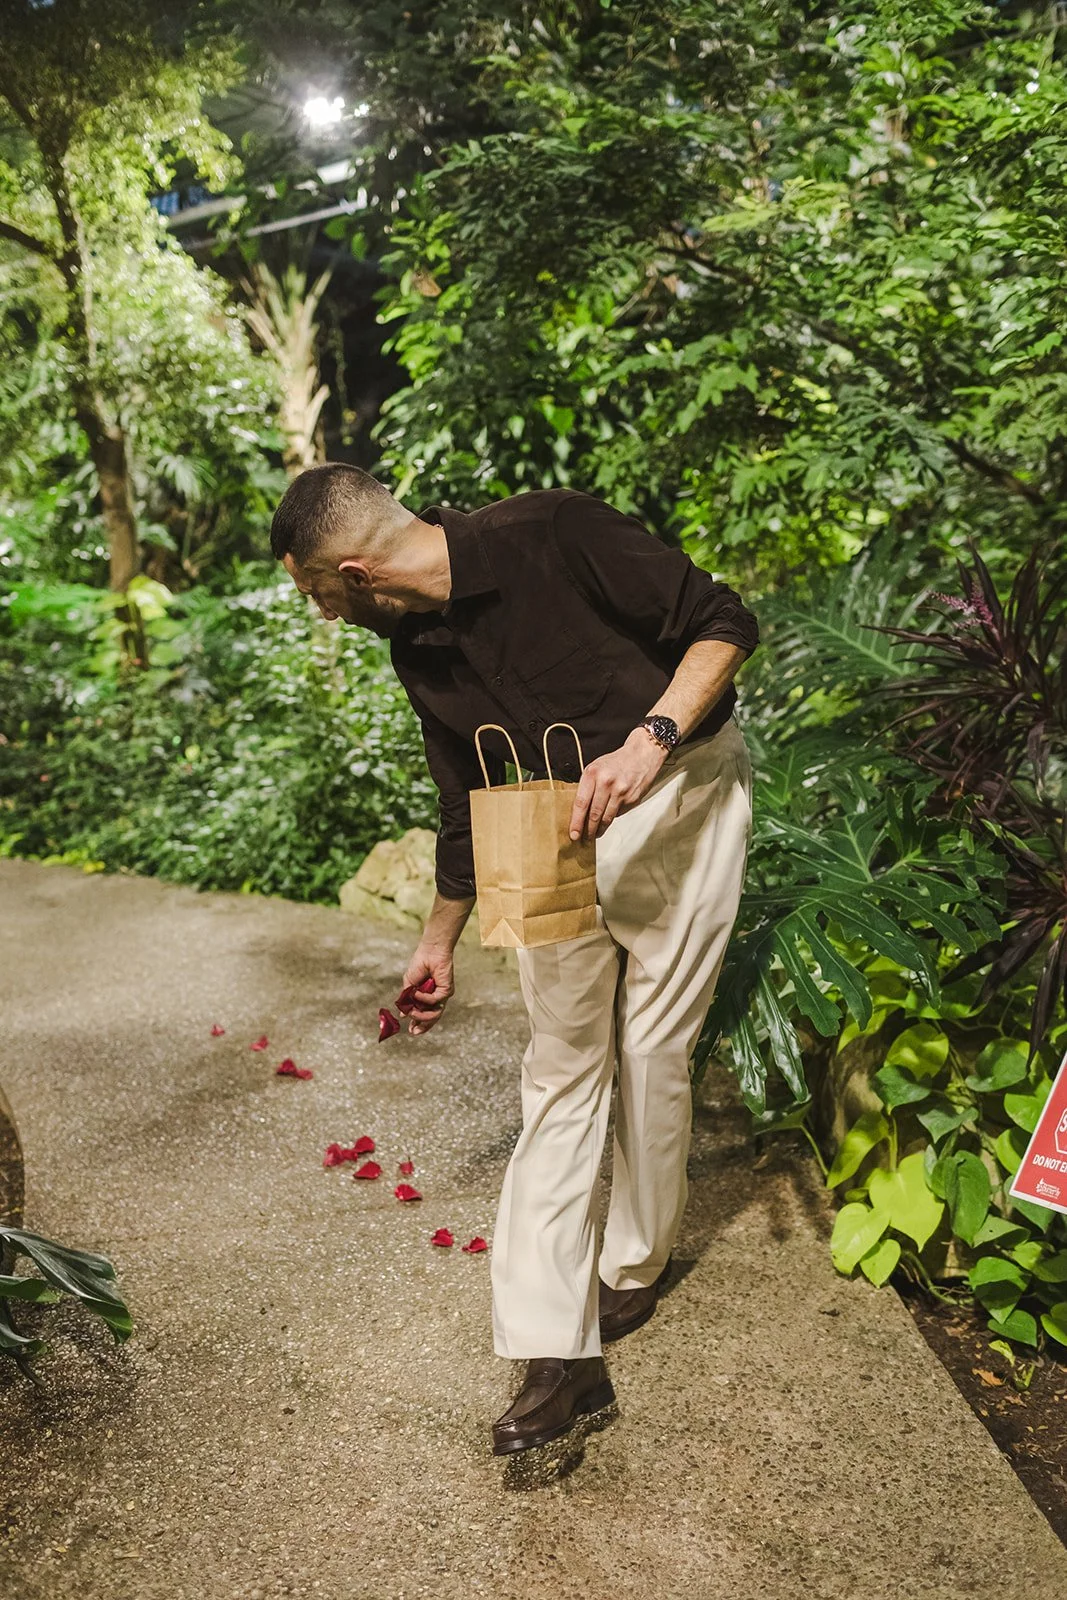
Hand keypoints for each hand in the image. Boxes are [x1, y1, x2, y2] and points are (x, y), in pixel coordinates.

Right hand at [400, 943, 454, 1035]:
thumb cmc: (419, 965)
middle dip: (422, 1026)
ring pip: (435, 1013)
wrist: (430, 952)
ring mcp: (442, 995)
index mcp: (426, 997)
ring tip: (412, 1012)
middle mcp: (436, 998)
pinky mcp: (447, 990)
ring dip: (421, 1015)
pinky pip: (435, 1000)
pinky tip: (416, 993)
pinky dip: (424, 999)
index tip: (410, 1031)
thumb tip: (402, 1014)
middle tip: (413, 1031)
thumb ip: (407, 1000)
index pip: (424, 1014)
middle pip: (432, 1017)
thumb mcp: (409, 985)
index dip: (418, 1023)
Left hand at [569, 728, 667, 842]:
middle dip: (587, 830)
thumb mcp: (596, 767)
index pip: (581, 802)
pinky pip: (619, 813)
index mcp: (592, 773)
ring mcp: (620, 791)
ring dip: (599, 829)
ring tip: (595, 834)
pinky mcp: (632, 798)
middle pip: (593, 814)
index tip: (573, 833)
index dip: (576, 821)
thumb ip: (587, 786)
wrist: (642, 754)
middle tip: (583, 839)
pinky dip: (612, 817)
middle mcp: (606, 782)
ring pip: (606, 817)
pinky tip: (609, 818)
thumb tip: (579, 811)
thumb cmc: (616, 762)